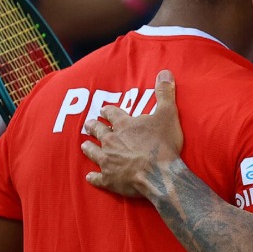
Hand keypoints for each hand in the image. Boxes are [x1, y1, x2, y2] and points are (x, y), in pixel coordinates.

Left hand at [82, 70, 184, 197]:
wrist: (159, 175)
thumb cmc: (163, 145)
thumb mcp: (168, 114)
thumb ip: (164, 93)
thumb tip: (165, 72)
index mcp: (123, 125)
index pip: (111, 113)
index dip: (107, 111)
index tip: (104, 111)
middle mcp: (111, 141)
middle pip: (98, 131)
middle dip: (93, 127)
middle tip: (88, 125)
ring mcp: (108, 161)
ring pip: (93, 152)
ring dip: (89, 148)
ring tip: (84, 145)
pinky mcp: (109, 179)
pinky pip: (97, 178)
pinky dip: (93, 177)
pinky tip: (90, 177)